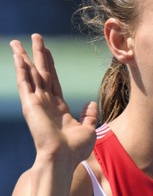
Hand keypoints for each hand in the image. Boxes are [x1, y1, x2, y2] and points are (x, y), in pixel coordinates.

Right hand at [10, 34, 98, 165]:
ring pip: (30, 74)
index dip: (51, 65)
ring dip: (24, 57)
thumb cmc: (76, 150)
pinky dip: (20, 69)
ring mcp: (37, 103)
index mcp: (59, 108)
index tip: (47, 51)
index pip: (54, 81)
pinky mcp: (30, 105)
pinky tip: (17, 56)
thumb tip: (91, 103)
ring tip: (18, 42)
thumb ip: (90, 116)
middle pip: (42, 73)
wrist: (63, 158)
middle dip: (38, 55)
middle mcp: (46, 103)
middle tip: (37, 37)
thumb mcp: (89, 130)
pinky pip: (24, 82)